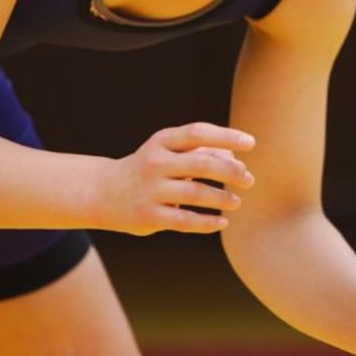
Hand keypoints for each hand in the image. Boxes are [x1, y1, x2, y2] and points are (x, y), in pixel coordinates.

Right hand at [97, 122, 255, 234]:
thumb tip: (238, 162)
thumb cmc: (150, 168)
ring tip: (236, 202)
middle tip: (249, 180)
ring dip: (222, 198)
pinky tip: (222, 222)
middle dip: (231, 172)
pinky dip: (207, 222)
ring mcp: (150, 190)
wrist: (104, 192)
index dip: (227, 136)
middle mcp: (155, 163)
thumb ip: (202, 152)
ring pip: (196, 194)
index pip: (198, 133)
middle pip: (201, 164)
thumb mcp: (169, 152)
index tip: (251, 143)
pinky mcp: (148, 216)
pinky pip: (184, 221)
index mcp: (162, 141)